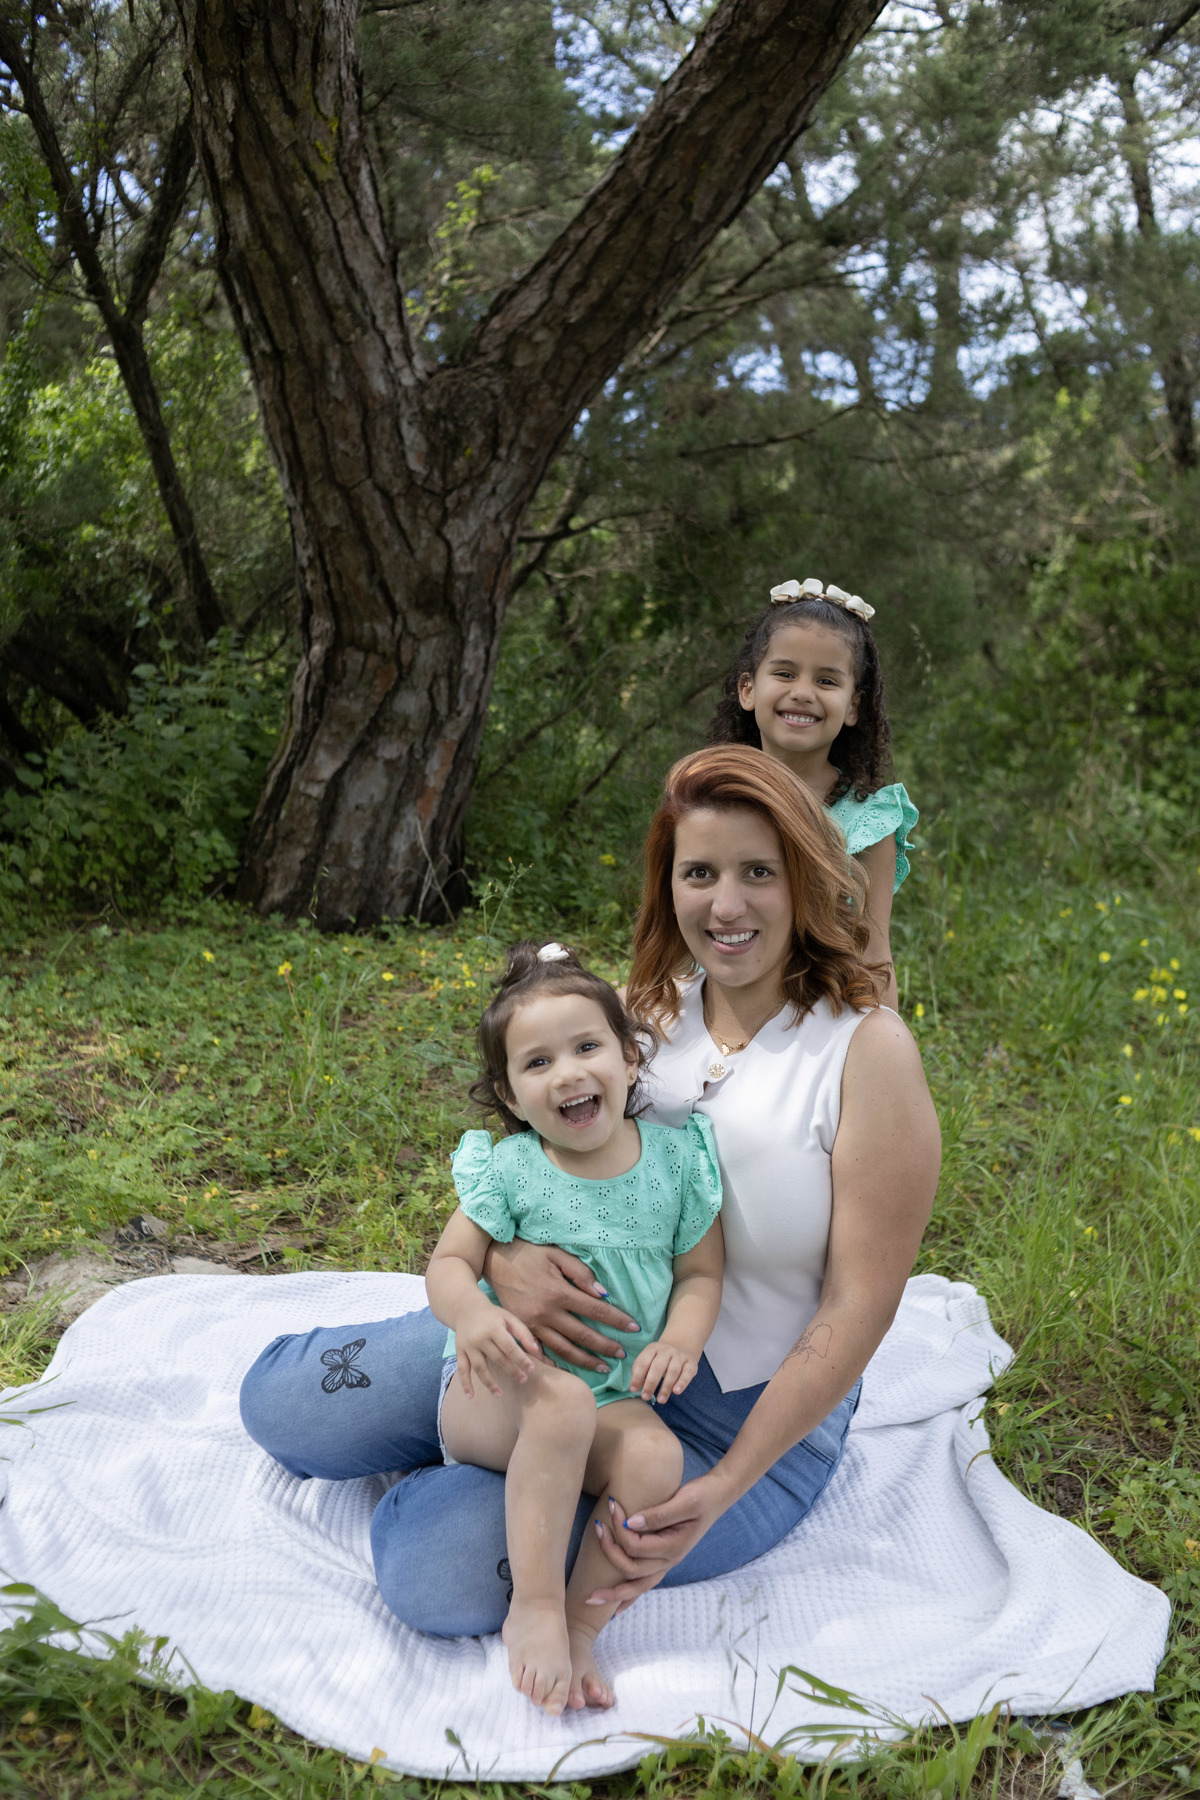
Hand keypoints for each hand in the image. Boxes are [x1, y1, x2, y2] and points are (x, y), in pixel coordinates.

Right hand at [454, 1307, 541, 1398]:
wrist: (466, 1309)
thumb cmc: (492, 1315)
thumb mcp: (508, 1318)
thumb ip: (523, 1332)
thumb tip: (536, 1350)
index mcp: (494, 1328)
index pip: (510, 1347)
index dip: (521, 1359)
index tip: (531, 1370)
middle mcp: (480, 1338)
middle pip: (497, 1359)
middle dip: (511, 1371)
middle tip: (523, 1380)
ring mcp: (469, 1346)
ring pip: (480, 1368)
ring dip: (489, 1383)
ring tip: (499, 1394)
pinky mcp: (460, 1352)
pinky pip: (462, 1370)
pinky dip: (465, 1384)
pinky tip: (470, 1396)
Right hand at [486, 1239, 641, 1372]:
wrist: (494, 1261)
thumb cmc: (529, 1254)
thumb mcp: (556, 1255)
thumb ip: (580, 1273)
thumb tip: (603, 1293)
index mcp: (558, 1292)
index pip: (595, 1309)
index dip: (616, 1320)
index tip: (634, 1328)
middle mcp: (546, 1312)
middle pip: (582, 1334)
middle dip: (605, 1346)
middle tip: (623, 1354)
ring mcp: (533, 1325)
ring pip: (564, 1349)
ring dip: (585, 1361)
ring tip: (603, 1368)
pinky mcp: (523, 1330)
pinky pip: (542, 1353)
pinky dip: (557, 1364)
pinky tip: (570, 1371)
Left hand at [585, 1471, 730, 1608]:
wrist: (716, 1497)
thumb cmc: (701, 1496)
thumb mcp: (684, 1500)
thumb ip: (659, 1514)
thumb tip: (630, 1522)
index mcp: (674, 1547)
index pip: (636, 1546)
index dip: (620, 1528)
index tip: (613, 1503)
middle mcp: (670, 1560)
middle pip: (631, 1569)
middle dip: (609, 1552)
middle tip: (597, 1526)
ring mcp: (667, 1563)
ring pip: (636, 1586)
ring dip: (613, 1590)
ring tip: (591, 1594)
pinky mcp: (663, 1559)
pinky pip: (643, 1585)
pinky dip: (628, 1598)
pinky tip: (615, 1608)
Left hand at [628, 1338, 698, 1403]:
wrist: (683, 1343)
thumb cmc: (660, 1357)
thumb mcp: (649, 1358)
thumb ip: (641, 1370)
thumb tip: (635, 1386)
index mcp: (653, 1348)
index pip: (643, 1362)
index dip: (637, 1376)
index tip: (633, 1390)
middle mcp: (667, 1350)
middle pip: (658, 1367)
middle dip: (650, 1383)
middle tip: (645, 1397)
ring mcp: (680, 1356)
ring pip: (673, 1371)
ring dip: (666, 1387)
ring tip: (660, 1400)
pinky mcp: (691, 1363)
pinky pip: (687, 1373)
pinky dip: (682, 1383)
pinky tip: (676, 1392)